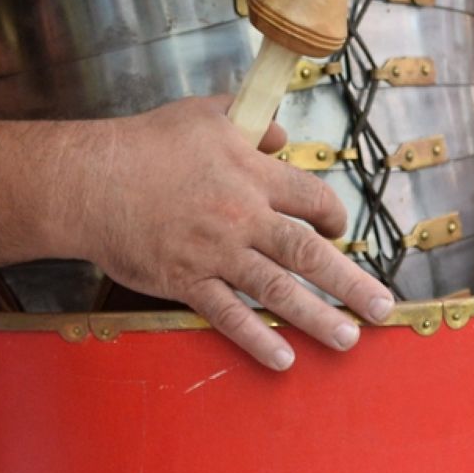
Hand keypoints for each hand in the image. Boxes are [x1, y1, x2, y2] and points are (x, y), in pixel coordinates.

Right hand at [71, 97, 395, 370]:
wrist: (90, 180)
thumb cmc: (143, 143)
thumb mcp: (203, 114)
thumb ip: (249, 122)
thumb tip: (280, 135)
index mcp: (251, 174)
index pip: (312, 200)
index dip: (334, 216)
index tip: (341, 231)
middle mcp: (242, 216)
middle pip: (309, 252)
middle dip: (351, 283)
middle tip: (383, 308)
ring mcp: (215, 252)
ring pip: (278, 289)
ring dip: (317, 317)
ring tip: (348, 340)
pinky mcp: (186, 279)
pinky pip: (229, 315)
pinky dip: (258, 338)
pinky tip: (283, 358)